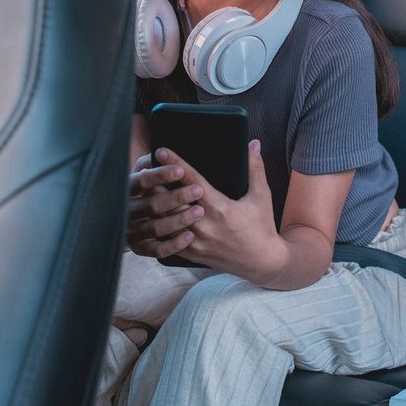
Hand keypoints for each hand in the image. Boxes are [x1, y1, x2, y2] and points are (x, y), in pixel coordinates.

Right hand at [125, 153, 205, 260]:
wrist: (122, 221)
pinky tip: (189, 236)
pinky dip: (172, 244)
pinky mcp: (140, 247)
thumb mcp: (141, 174)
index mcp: (128, 189)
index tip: (180, 170)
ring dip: (178, 220)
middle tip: (198, 190)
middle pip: (152, 205)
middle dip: (176, 197)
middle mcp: (128, 210)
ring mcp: (133, 230)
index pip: (143, 181)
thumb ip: (147, 163)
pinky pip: (156, 250)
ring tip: (199, 212)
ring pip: (156, 227)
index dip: (161, 175)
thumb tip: (158, 152)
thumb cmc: (142, 191)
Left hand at [155, 140, 285, 279]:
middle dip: (157, 183)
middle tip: (146, 168)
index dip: (176, 164)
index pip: (192, 181)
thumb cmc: (262, 226)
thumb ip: (255, 168)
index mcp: (220, 208)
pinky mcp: (192, 254)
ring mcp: (196, 242)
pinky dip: (159, 226)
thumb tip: (254, 143)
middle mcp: (204, 225)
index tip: (161, 151)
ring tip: (144, 189)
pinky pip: (167, 240)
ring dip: (155, 205)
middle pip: (171, 201)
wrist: (262, 262)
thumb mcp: (262, 196)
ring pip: (166, 221)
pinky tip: (151, 216)